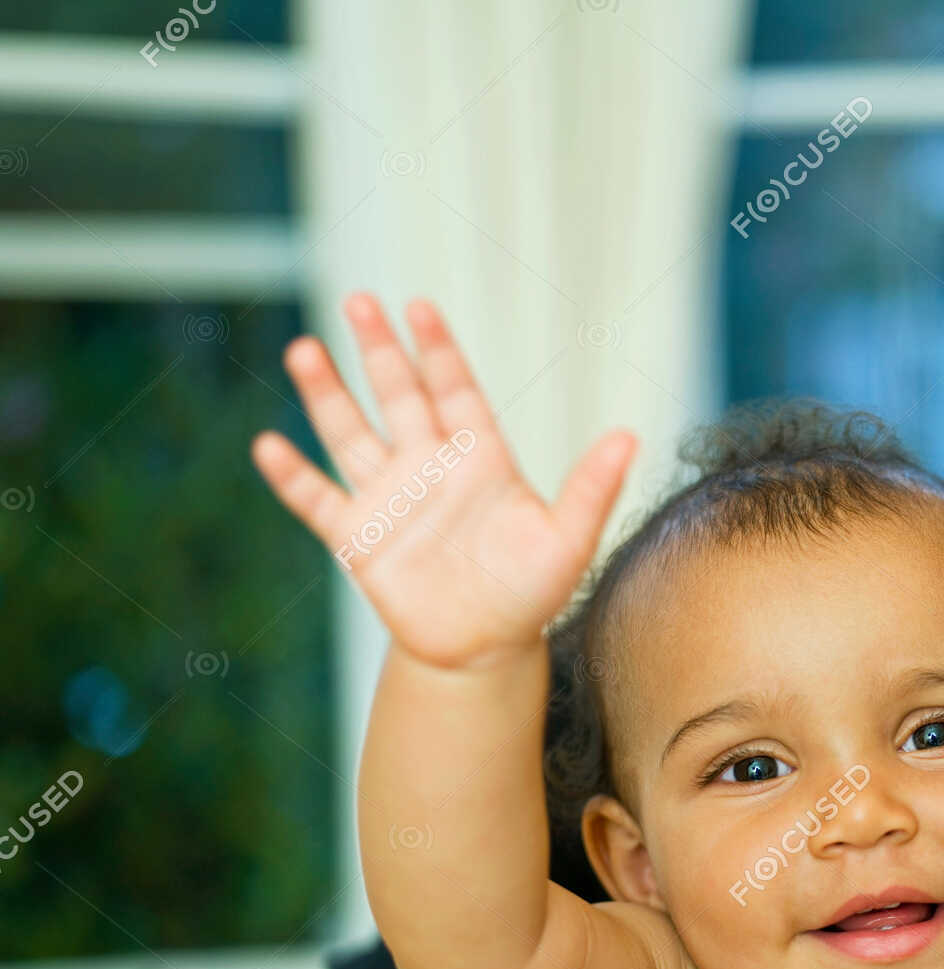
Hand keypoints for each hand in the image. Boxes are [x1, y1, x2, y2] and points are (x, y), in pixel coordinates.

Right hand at [252, 293, 634, 669]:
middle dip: (379, 349)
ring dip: (327, 395)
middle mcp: (429, 466)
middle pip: (399, 395)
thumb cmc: (532, 591)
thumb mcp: (568, 540)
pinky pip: (319, 500)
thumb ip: (592, 488)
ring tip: (304, 350)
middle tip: (360, 300)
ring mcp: (390, 498)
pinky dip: (294, 476)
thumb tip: (630, 436)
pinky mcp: (358, 538)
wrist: (486, 649)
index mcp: (479, 458)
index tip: (420, 307)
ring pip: (351, 434)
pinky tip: (269, 445)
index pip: (456, 389)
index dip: (438, 349)